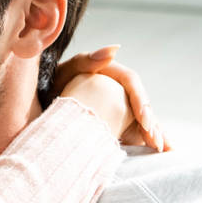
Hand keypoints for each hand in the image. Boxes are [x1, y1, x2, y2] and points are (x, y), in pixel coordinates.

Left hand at [54, 45, 169, 151]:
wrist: (40, 104)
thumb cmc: (52, 83)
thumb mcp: (65, 71)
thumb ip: (85, 60)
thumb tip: (115, 49)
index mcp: (110, 72)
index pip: (132, 83)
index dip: (140, 100)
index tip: (144, 119)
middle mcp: (119, 89)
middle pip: (141, 104)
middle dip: (151, 124)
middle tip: (156, 142)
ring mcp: (119, 107)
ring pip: (142, 119)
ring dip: (154, 134)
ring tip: (161, 150)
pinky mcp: (117, 122)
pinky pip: (134, 132)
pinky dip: (145, 142)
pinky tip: (157, 154)